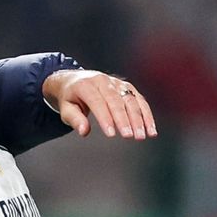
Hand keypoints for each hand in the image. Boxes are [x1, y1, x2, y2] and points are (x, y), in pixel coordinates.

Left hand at [42, 69, 156, 139]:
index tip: (112, 134)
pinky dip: (146, 115)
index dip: (105, 118)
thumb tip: (84, 131)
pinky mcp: (127, 87)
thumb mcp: (66, 108)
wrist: (75, 80)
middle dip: (125, 119)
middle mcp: (103, 81)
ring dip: (139, 119)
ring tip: (143, 136)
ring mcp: (117, 83)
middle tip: (130, 136)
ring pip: (131, 100)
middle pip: (117, 101)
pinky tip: (150, 129)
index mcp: (86, 85)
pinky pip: (139, 100)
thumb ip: (74, 119)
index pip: (98, 102)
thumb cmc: (70, 98)